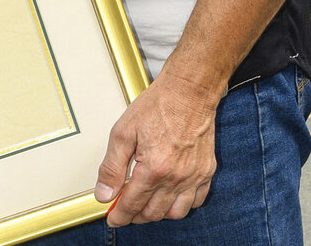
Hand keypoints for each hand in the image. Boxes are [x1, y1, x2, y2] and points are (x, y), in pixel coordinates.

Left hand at [94, 72, 219, 225]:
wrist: (188, 92)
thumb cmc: (157, 106)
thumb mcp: (123, 132)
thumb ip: (112, 167)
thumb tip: (104, 194)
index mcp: (154, 169)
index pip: (132, 205)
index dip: (119, 215)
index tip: (112, 218)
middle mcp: (176, 178)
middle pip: (153, 213)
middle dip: (136, 216)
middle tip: (125, 209)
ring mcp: (194, 176)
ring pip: (176, 213)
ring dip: (158, 213)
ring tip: (146, 203)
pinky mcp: (206, 172)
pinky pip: (196, 202)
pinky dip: (182, 204)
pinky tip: (170, 195)